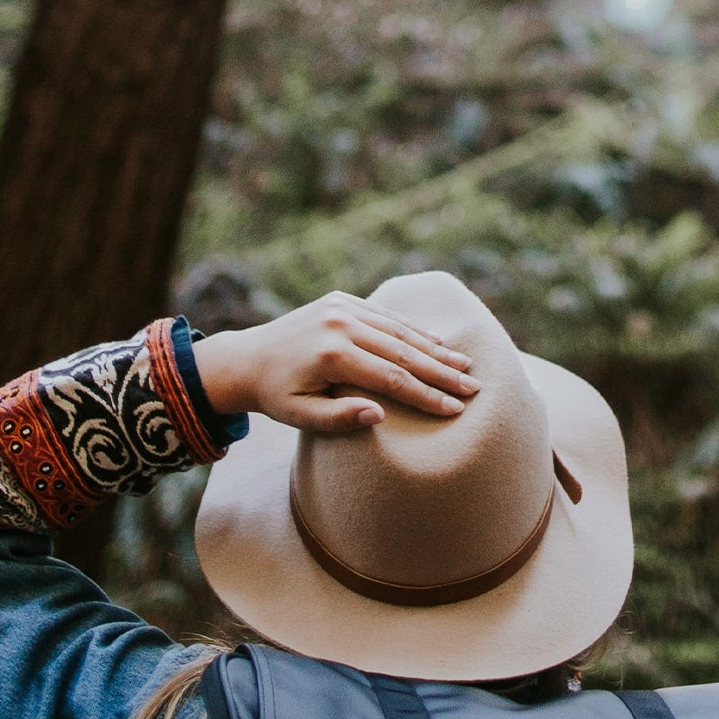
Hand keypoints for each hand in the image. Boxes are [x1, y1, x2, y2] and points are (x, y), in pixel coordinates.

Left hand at [190, 291, 477, 433]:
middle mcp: (340, 324)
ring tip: (464, 365)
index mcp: (331, 355)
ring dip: (434, 349)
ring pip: (398, 330)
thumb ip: (338, 418)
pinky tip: (436, 342)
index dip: (426, 395)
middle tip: (473, 387)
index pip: (392, 377)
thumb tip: (379, 415)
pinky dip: (412, 330)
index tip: (454, 408)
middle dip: (441, 372)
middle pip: (402, 351)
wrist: (245, 358)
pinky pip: (384, 316)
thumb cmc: (275, 396)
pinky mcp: (341, 300)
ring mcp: (341, 307)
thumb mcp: (299, 416)